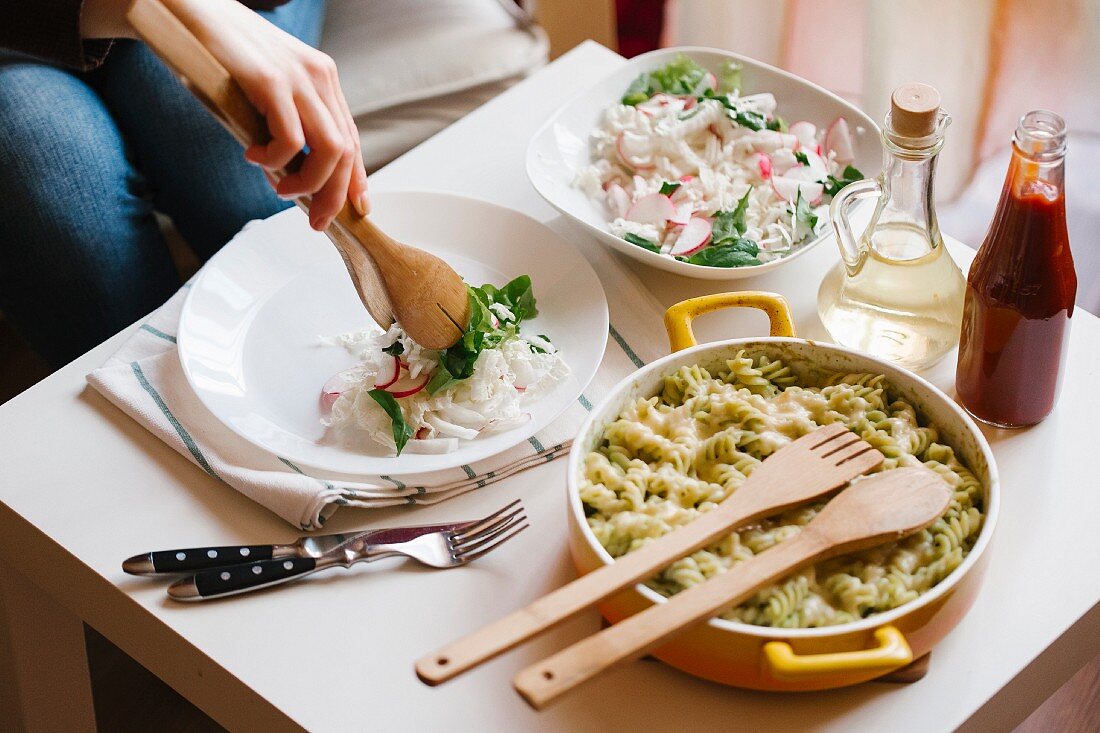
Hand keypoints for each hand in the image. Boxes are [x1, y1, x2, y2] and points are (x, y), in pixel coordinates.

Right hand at [155, 0, 369, 229]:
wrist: (184, 10)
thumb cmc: (218, 53)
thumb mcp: (264, 90)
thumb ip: (284, 123)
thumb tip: (291, 174)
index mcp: (322, 77)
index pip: (352, 137)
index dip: (356, 178)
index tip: (355, 209)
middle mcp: (319, 76)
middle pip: (346, 150)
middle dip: (334, 195)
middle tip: (316, 221)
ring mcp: (298, 77)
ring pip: (329, 149)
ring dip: (308, 183)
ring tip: (280, 189)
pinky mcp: (271, 80)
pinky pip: (290, 139)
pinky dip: (274, 160)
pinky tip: (253, 155)